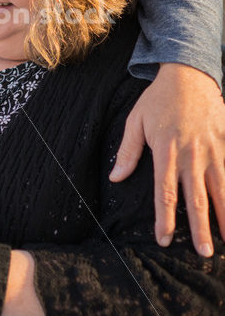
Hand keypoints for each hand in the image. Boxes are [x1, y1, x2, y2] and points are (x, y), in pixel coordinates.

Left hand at [110, 63, 224, 256]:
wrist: (188, 75)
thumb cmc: (158, 99)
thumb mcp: (136, 121)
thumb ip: (127, 151)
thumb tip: (116, 178)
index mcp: (166, 150)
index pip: (164, 192)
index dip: (164, 219)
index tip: (163, 239)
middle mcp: (191, 154)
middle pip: (196, 198)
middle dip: (200, 228)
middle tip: (202, 253)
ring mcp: (213, 150)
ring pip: (221, 189)